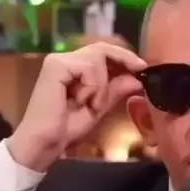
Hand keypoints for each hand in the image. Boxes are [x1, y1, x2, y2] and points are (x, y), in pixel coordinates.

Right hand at [7, 43, 145, 171]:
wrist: (46, 143)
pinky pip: (89, 67)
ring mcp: (59, 60)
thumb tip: (136, 77)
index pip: (103, 52)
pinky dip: (94, 86)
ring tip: (93, 105)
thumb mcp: (99, 107)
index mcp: (74, 67)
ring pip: (98, 57)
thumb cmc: (67, 129)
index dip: (124, 56)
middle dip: (124, 59)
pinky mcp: (56, 65)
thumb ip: (115, 91)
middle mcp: (65, 58)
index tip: (143, 67)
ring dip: (103, 85)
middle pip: (102, 47)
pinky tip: (84, 101)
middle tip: (139, 70)